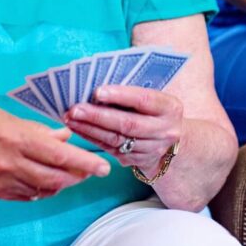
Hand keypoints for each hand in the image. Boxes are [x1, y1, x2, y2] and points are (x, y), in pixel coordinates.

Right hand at [0, 101, 109, 200]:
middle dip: (80, 176)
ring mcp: (4, 181)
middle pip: (56, 177)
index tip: (103, 167)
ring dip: (64, 183)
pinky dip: (44, 189)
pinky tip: (50, 179)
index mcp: (17, 138)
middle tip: (94, 170)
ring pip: (45, 189)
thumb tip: (64, 135)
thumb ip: (37, 128)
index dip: (85, 163)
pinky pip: (29, 195)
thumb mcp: (7, 115)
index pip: (60, 156)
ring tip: (75, 172)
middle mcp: (12, 163)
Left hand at [64, 85, 182, 175]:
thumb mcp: (157, 98)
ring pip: (116, 140)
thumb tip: (100, 85)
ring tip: (71, 118)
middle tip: (75, 108)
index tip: (97, 91)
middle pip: (128, 124)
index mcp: (170, 108)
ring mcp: (151, 149)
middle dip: (98, 116)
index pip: (144, 100)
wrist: (174, 143)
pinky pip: (111, 150)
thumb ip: (135, 92)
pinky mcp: (137, 161)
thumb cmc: (157, 110)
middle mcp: (164, 131)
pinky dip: (92, 138)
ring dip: (90, 129)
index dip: (120, 96)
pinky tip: (78, 129)